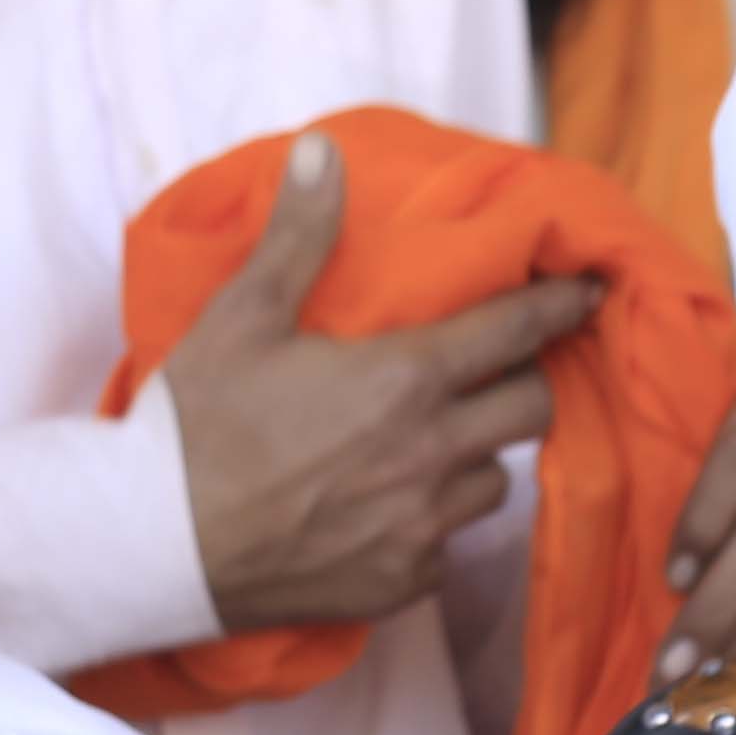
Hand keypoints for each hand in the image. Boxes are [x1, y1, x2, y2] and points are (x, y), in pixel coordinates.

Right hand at [162, 133, 594, 636]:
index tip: (588, 293)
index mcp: (403, 378)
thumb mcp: (239, 319)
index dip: (559, 306)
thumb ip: (298, 236)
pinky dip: (429, 524)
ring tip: (431, 446)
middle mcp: (430, 453)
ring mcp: (419, 525)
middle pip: (532, 408)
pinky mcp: (398, 583)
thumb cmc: (192, 427)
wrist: (147, 548)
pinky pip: (446, 547)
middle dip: (524, 382)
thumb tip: (324, 150)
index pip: (516, 331)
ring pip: (494, 481)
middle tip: (495, 372)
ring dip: (475, 457)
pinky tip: (386, 511)